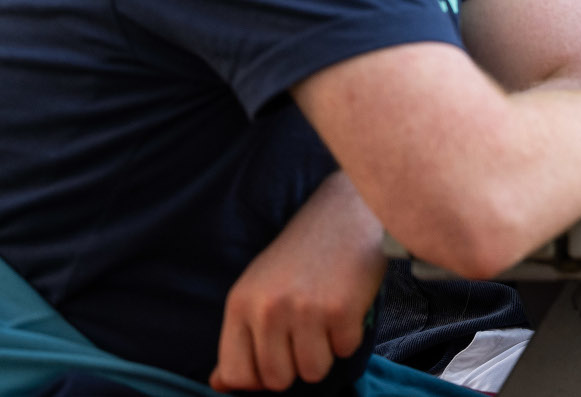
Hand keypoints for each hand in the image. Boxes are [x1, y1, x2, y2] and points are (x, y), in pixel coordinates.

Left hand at [210, 172, 384, 391]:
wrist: (345, 212)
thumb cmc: (300, 255)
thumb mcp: (257, 288)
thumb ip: (239, 337)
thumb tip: (221, 386)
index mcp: (240, 305)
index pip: (235, 375)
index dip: (258, 378)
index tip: (276, 360)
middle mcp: (268, 310)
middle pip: (277, 380)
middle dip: (296, 365)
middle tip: (307, 335)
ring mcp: (305, 310)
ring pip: (313, 372)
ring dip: (325, 354)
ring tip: (327, 323)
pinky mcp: (342, 310)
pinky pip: (345, 351)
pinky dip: (350, 336)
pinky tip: (347, 308)